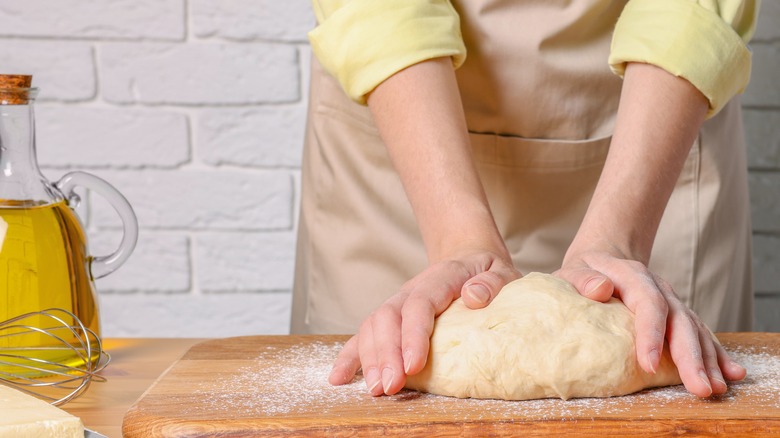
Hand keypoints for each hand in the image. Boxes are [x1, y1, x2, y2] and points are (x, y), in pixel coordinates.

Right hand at [328, 251, 519, 395]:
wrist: (467, 257)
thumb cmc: (486, 270)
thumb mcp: (500, 270)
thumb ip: (491, 282)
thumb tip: (474, 296)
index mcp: (438, 278)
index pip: (419, 305)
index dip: (413, 335)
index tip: (414, 366)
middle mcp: (410, 290)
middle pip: (388, 319)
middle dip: (386, 355)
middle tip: (391, 388)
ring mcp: (396, 304)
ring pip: (372, 328)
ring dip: (370, 359)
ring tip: (376, 390)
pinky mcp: (389, 319)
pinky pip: (363, 335)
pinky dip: (349, 356)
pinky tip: (339, 378)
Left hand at [556, 250, 746, 397]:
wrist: (604, 258)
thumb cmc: (584, 272)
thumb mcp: (573, 270)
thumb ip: (582, 280)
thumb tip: (600, 288)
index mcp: (633, 275)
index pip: (648, 303)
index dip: (651, 333)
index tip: (648, 363)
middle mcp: (659, 288)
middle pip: (679, 321)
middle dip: (690, 357)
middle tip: (698, 387)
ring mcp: (672, 301)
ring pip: (695, 330)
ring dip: (707, 360)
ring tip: (714, 388)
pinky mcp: (677, 315)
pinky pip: (701, 334)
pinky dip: (716, 354)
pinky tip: (730, 374)